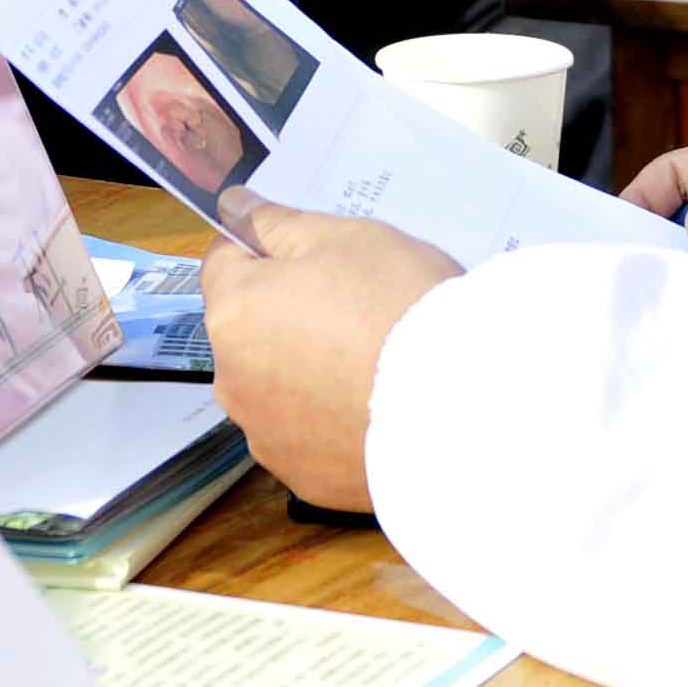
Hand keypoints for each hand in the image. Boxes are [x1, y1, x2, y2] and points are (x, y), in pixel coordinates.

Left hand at [196, 190, 463, 512]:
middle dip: (287, 314)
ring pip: (276, 386)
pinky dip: (330, 420)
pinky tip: (377, 409)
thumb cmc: (399, 305)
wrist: (463, 407)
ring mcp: (266, 436)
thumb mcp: (346, 237)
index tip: (318, 259)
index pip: (225, 262)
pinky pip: (308, 435)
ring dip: (306, 371)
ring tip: (373, 363)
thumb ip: (278, 224)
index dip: (268, 251)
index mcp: (233, 313)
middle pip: (249, 329)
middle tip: (359, 309)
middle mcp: (232, 380)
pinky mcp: (304, 479)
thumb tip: (232, 207)